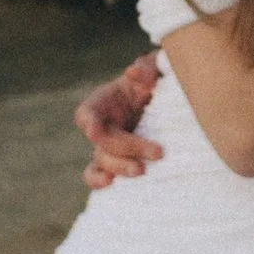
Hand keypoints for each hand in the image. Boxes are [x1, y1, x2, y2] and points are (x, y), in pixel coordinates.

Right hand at [77, 53, 163, 186]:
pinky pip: (98, 175)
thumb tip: (133, 72)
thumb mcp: (155, 69)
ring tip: (141, 171)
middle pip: (102, 142)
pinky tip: (113, 185)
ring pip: (102, 162)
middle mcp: (101, 126)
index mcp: (104, 103)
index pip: (87, 113)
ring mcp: (106, 147)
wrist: (165, 102)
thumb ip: (146, 69)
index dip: (89, 123)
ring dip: (120, 167)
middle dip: (128, 147)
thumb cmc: (156, 81)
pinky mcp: (116, 161)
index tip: (95, 131)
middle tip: (158, 152)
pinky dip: (99, 181)